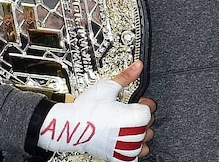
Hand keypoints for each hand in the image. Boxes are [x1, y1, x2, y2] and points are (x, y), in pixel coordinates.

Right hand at [37, 60, 152, 161]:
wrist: (69, 124)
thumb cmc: (86, 108)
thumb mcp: (108, 87)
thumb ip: (126, 76)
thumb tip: (138, 66)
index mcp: (131, 117)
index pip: (149, 112)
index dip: (145, 104)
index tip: (139, 101)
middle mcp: (128, 133)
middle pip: (148, 127)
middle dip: (141, 119)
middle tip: (130, 112)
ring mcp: (121, 146)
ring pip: (142, 145)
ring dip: (139, 137)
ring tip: (130, 128)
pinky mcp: (113, 156)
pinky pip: (132, 159)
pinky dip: (132, 152)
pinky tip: (126, 143)